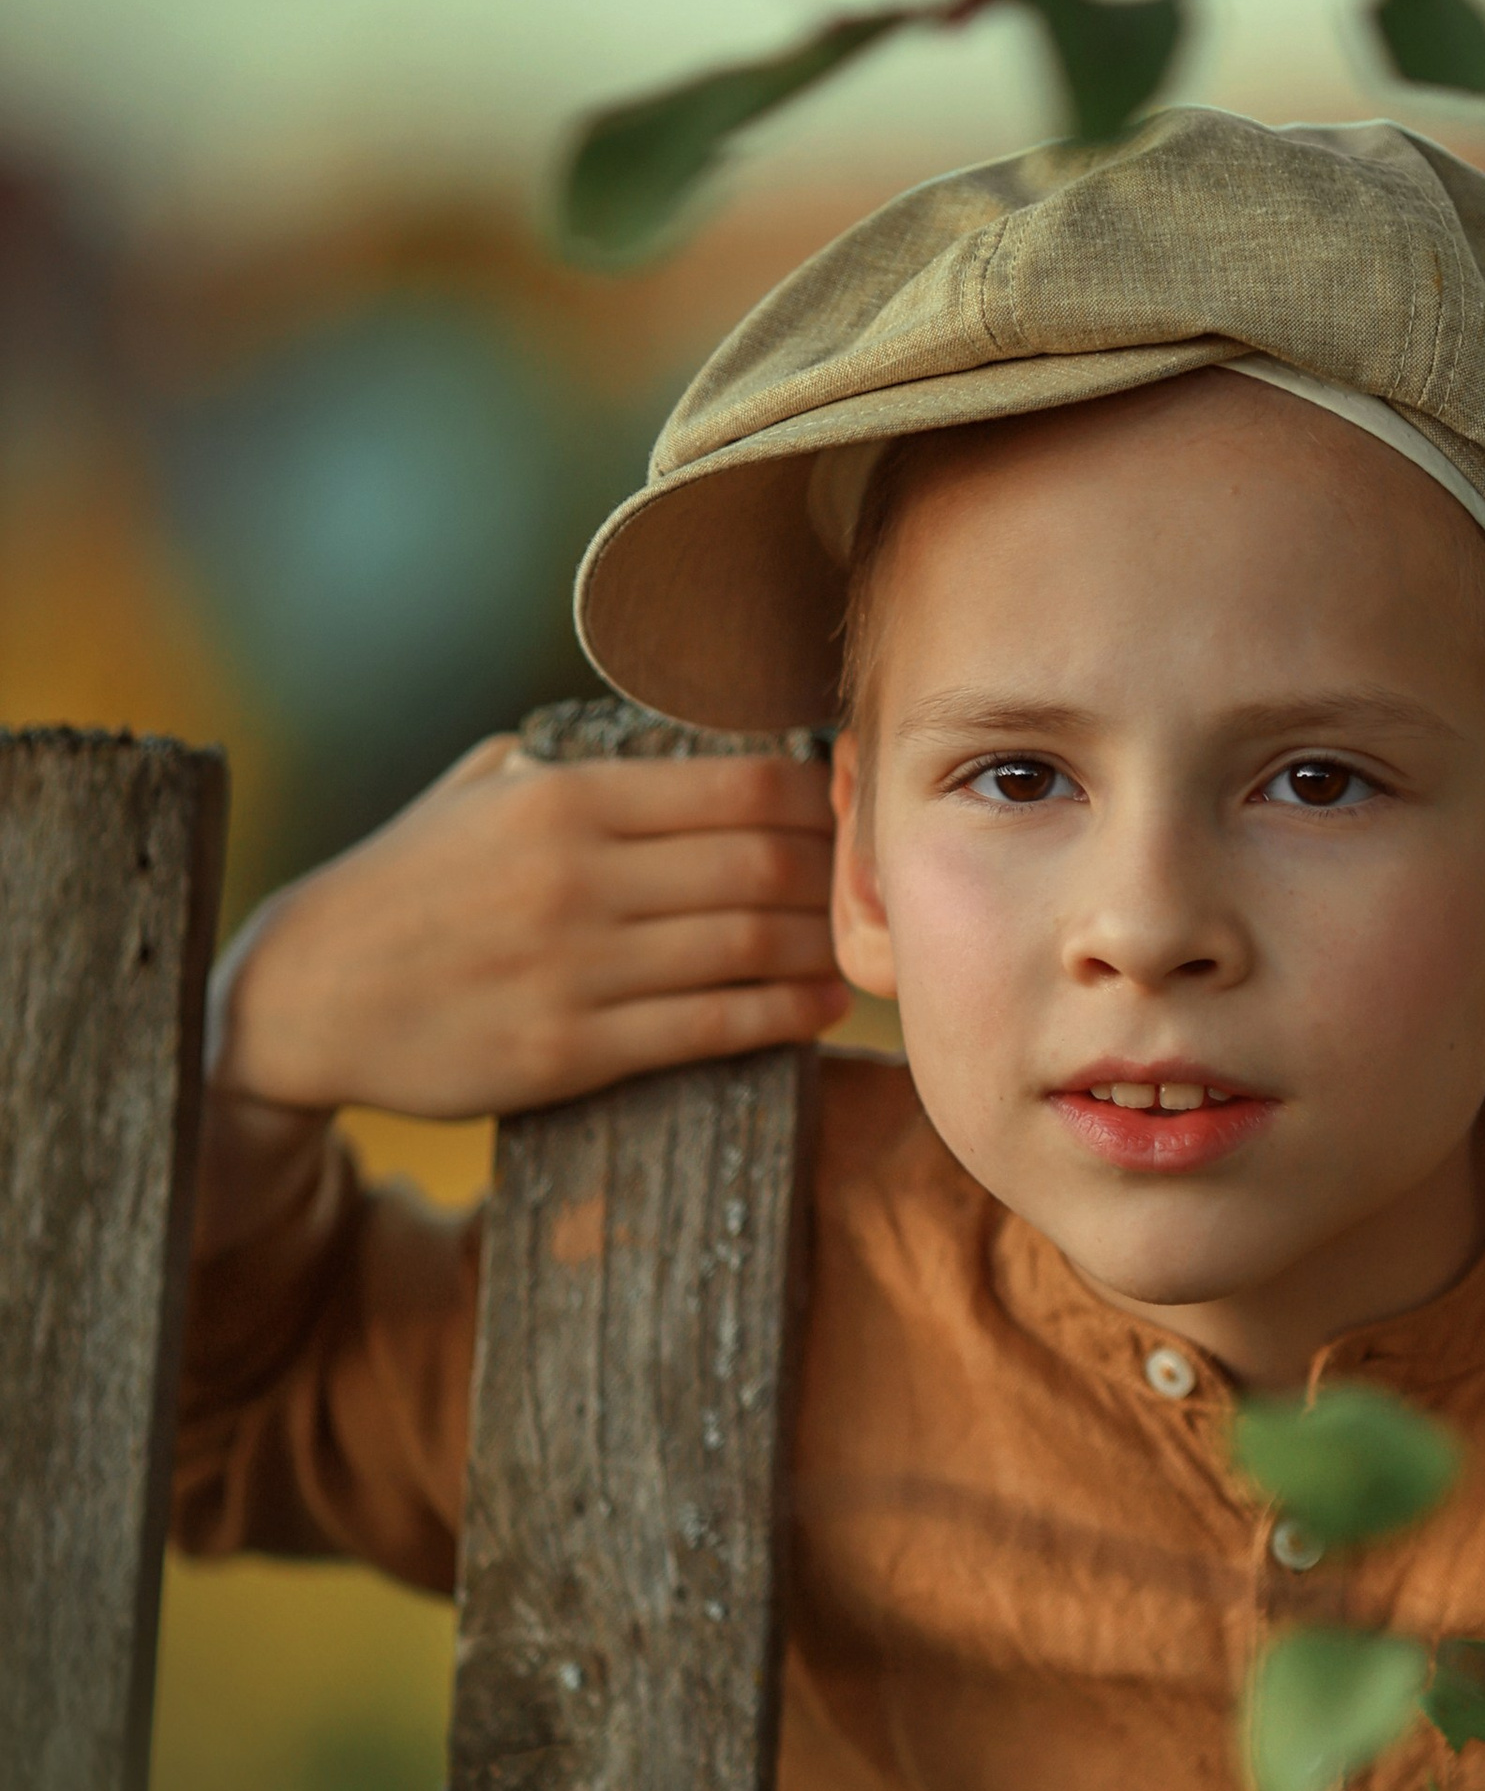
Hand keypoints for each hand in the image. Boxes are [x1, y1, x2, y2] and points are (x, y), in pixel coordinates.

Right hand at [198, 737, 847, 1254]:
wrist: (306, 995)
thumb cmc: (403, 884)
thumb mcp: (475, 790)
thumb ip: (570, 761)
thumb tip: (671, 741)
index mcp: (563, 799)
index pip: (738, 787)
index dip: (817, 800)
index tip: (849, 811)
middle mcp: (577, 876)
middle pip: (761, 864)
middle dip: (835, 874)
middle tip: (871, 883)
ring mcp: (576, 966)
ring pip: (747, 946)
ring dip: (820, 948)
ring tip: (857, 947)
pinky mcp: (571, 1049)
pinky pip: (709, 1027)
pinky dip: (783, 1015)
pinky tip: (820, 1008)